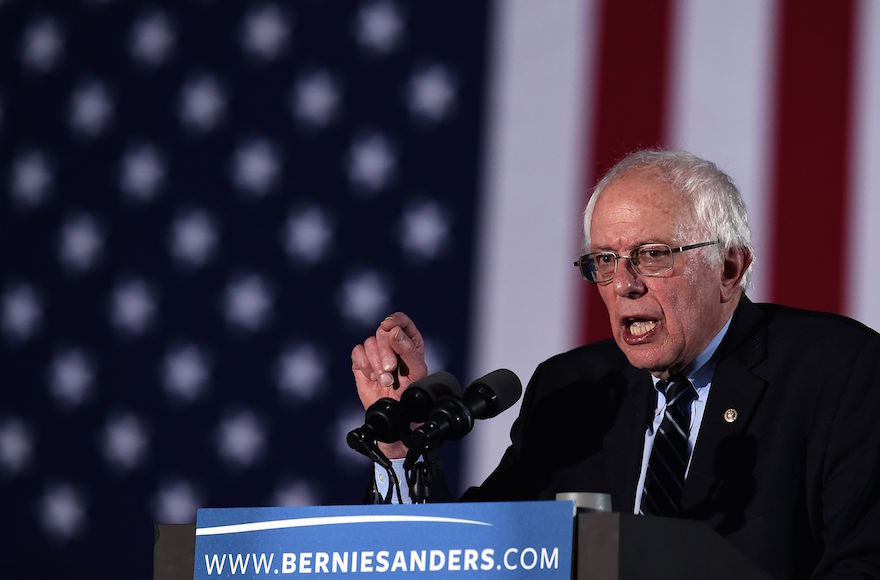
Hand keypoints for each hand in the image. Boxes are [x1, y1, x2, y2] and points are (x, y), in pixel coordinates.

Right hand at [351, 312, 427, 457]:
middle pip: (382, 331)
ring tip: (385, 380)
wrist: (396, 414)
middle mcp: (391, 344)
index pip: (400, 320)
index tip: (389, 327)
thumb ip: (407, 349)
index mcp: (409, 341)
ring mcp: (375, 353)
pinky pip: (357, 353)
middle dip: (385, 351)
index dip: (394, 320)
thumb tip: (393, 331)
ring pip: (369, 343)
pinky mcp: (361, 363)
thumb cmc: (412, 392)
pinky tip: (372, 377)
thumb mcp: (416, 371)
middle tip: (390, 368)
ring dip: (376, 363)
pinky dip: (364, 365)